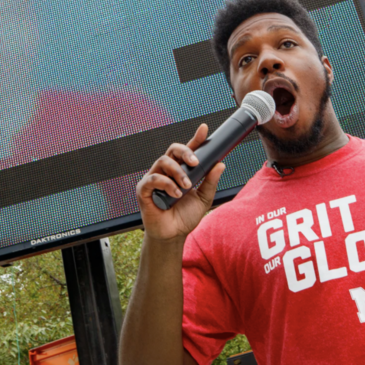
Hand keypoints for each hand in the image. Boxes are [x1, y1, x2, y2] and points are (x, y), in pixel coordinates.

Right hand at [135, 124, 225, 242]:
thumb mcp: (204, 198)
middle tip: (196, 162)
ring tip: (186, 186)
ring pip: (163, 161)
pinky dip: (166, 184)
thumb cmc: (185, 216)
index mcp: (181, 170)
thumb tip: (220, 164)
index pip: (188, 150)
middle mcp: (167, 171)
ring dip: (178, 172)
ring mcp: (154, 178)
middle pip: (173, 149)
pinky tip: (175, 194)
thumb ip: (211, 182)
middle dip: (185, 152)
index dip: (196, 138)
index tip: (204, 129)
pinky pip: (153, 178)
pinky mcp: (144, 189)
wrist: (173, 235)